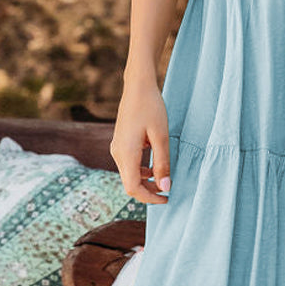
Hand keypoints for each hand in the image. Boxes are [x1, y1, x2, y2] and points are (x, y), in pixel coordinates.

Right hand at [110, 80, 173, 205]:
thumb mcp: (161, 136)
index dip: (150, 198)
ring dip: (145, 181)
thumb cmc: (151, 108)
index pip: (133, 188)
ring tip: (164, 178)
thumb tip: (165, 188)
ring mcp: (117, 148)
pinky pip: (129, 165)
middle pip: (130, 184)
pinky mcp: (120, 143)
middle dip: (148, 191)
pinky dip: (141, 170)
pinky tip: (155, 165)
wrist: (137, 87)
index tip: (167, 198)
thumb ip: (163, 163)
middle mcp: (117, 153)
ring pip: (129, 175)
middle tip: (168, 191)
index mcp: (126, 153)